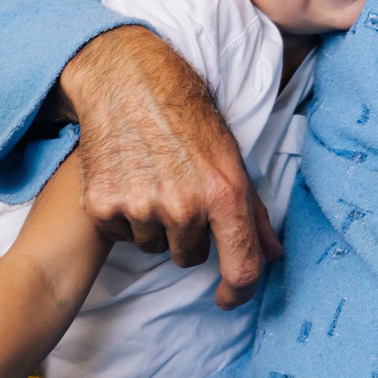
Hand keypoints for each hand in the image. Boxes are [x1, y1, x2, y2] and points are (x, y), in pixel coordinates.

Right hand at [56, 27, 282, 302]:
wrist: (129, 80)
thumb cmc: (187, 115)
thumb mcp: (231, 158)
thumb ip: (253, 213)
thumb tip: (274, 256)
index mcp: (224, 194)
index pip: (240, 268)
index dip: (238, 292)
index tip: (228, 297)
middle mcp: (184, 206)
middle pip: (190, 257)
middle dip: (189, 233)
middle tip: (180, 191)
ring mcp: (141, 207)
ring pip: (153, 246)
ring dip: (155, 224)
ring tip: (152, 179)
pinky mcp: (103, 205)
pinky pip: (120, 233)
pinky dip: (123, 215)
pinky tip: (127, 178)